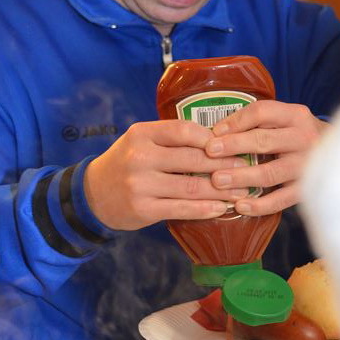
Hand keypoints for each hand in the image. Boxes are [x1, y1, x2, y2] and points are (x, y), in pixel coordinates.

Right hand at [84, 119, 248, 229]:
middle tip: (247, 168)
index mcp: (142, 134)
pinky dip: (205, 209)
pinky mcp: (143, 209)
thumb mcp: (141, 140)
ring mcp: (140, 185)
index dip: (212, 138)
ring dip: (221, 191)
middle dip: (225, 165)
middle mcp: (140, 157)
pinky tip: (221, 208)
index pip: (184, 130)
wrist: (93, 194)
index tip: (233, 144)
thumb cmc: (126, 162)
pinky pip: (181, 209)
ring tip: (241, 192)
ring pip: (191, 187)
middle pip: (192, 160)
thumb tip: (219, 139)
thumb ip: (171, 138)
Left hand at [205, 101, 327, 214]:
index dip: (236, 121)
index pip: (262, 112)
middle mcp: (303, 138)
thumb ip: (260, 122)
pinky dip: (260, 205)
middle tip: (209, 152)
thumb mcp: (286, 120)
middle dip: (233, 146)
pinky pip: (281, 199)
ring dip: (241, 177)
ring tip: (217, 181)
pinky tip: (240, 207)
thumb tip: (216, 131)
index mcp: (295, 115)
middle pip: (263, 141)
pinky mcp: (308, 189)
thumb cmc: (299, 137)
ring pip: (270, 172)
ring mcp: (307, 166)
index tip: (214, 132)